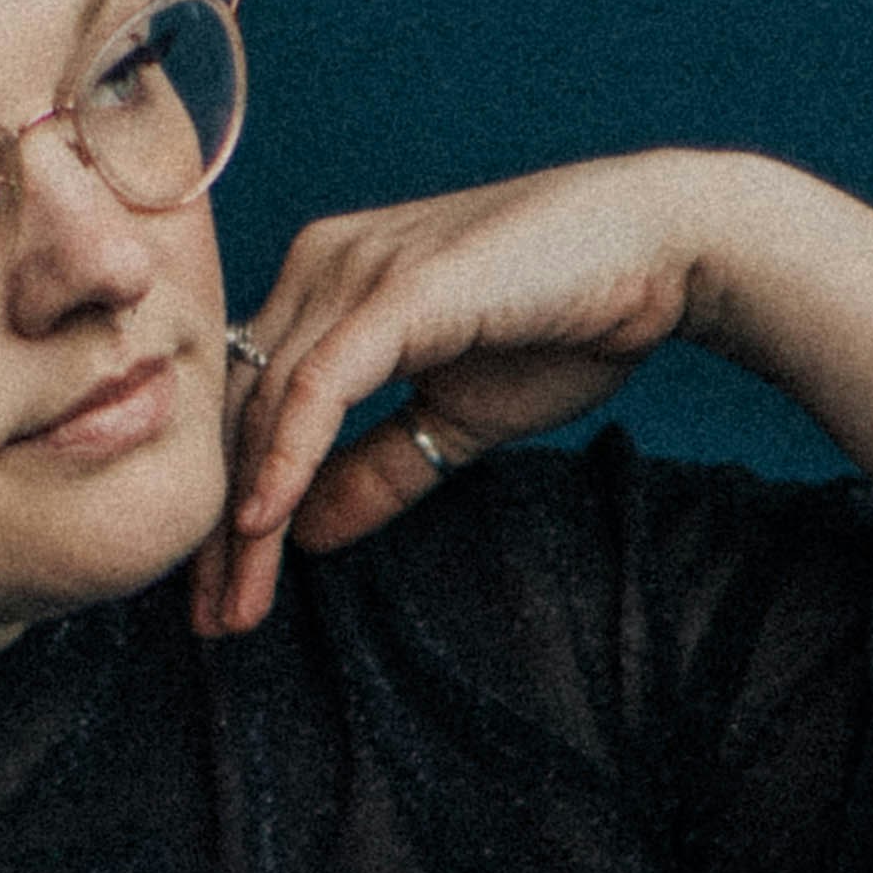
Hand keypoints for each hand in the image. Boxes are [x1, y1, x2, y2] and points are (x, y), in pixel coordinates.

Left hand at [193, 154, 728, 636]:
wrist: (663, 251)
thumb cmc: (570, 320)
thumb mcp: (460, 417)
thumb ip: (382, 466)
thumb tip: (306, 532)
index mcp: (326, 285)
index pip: (248, 404)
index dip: (228, 503)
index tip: (219, 591)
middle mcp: (321, 265)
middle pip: (238, 409)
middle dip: (219, 526)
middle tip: (209, 621)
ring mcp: (354, 269)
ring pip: (267, 406)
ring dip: (246, 518)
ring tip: (236, 603)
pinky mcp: (397, 288)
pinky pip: (319, 385)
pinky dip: (286, 457)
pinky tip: (266, 527)